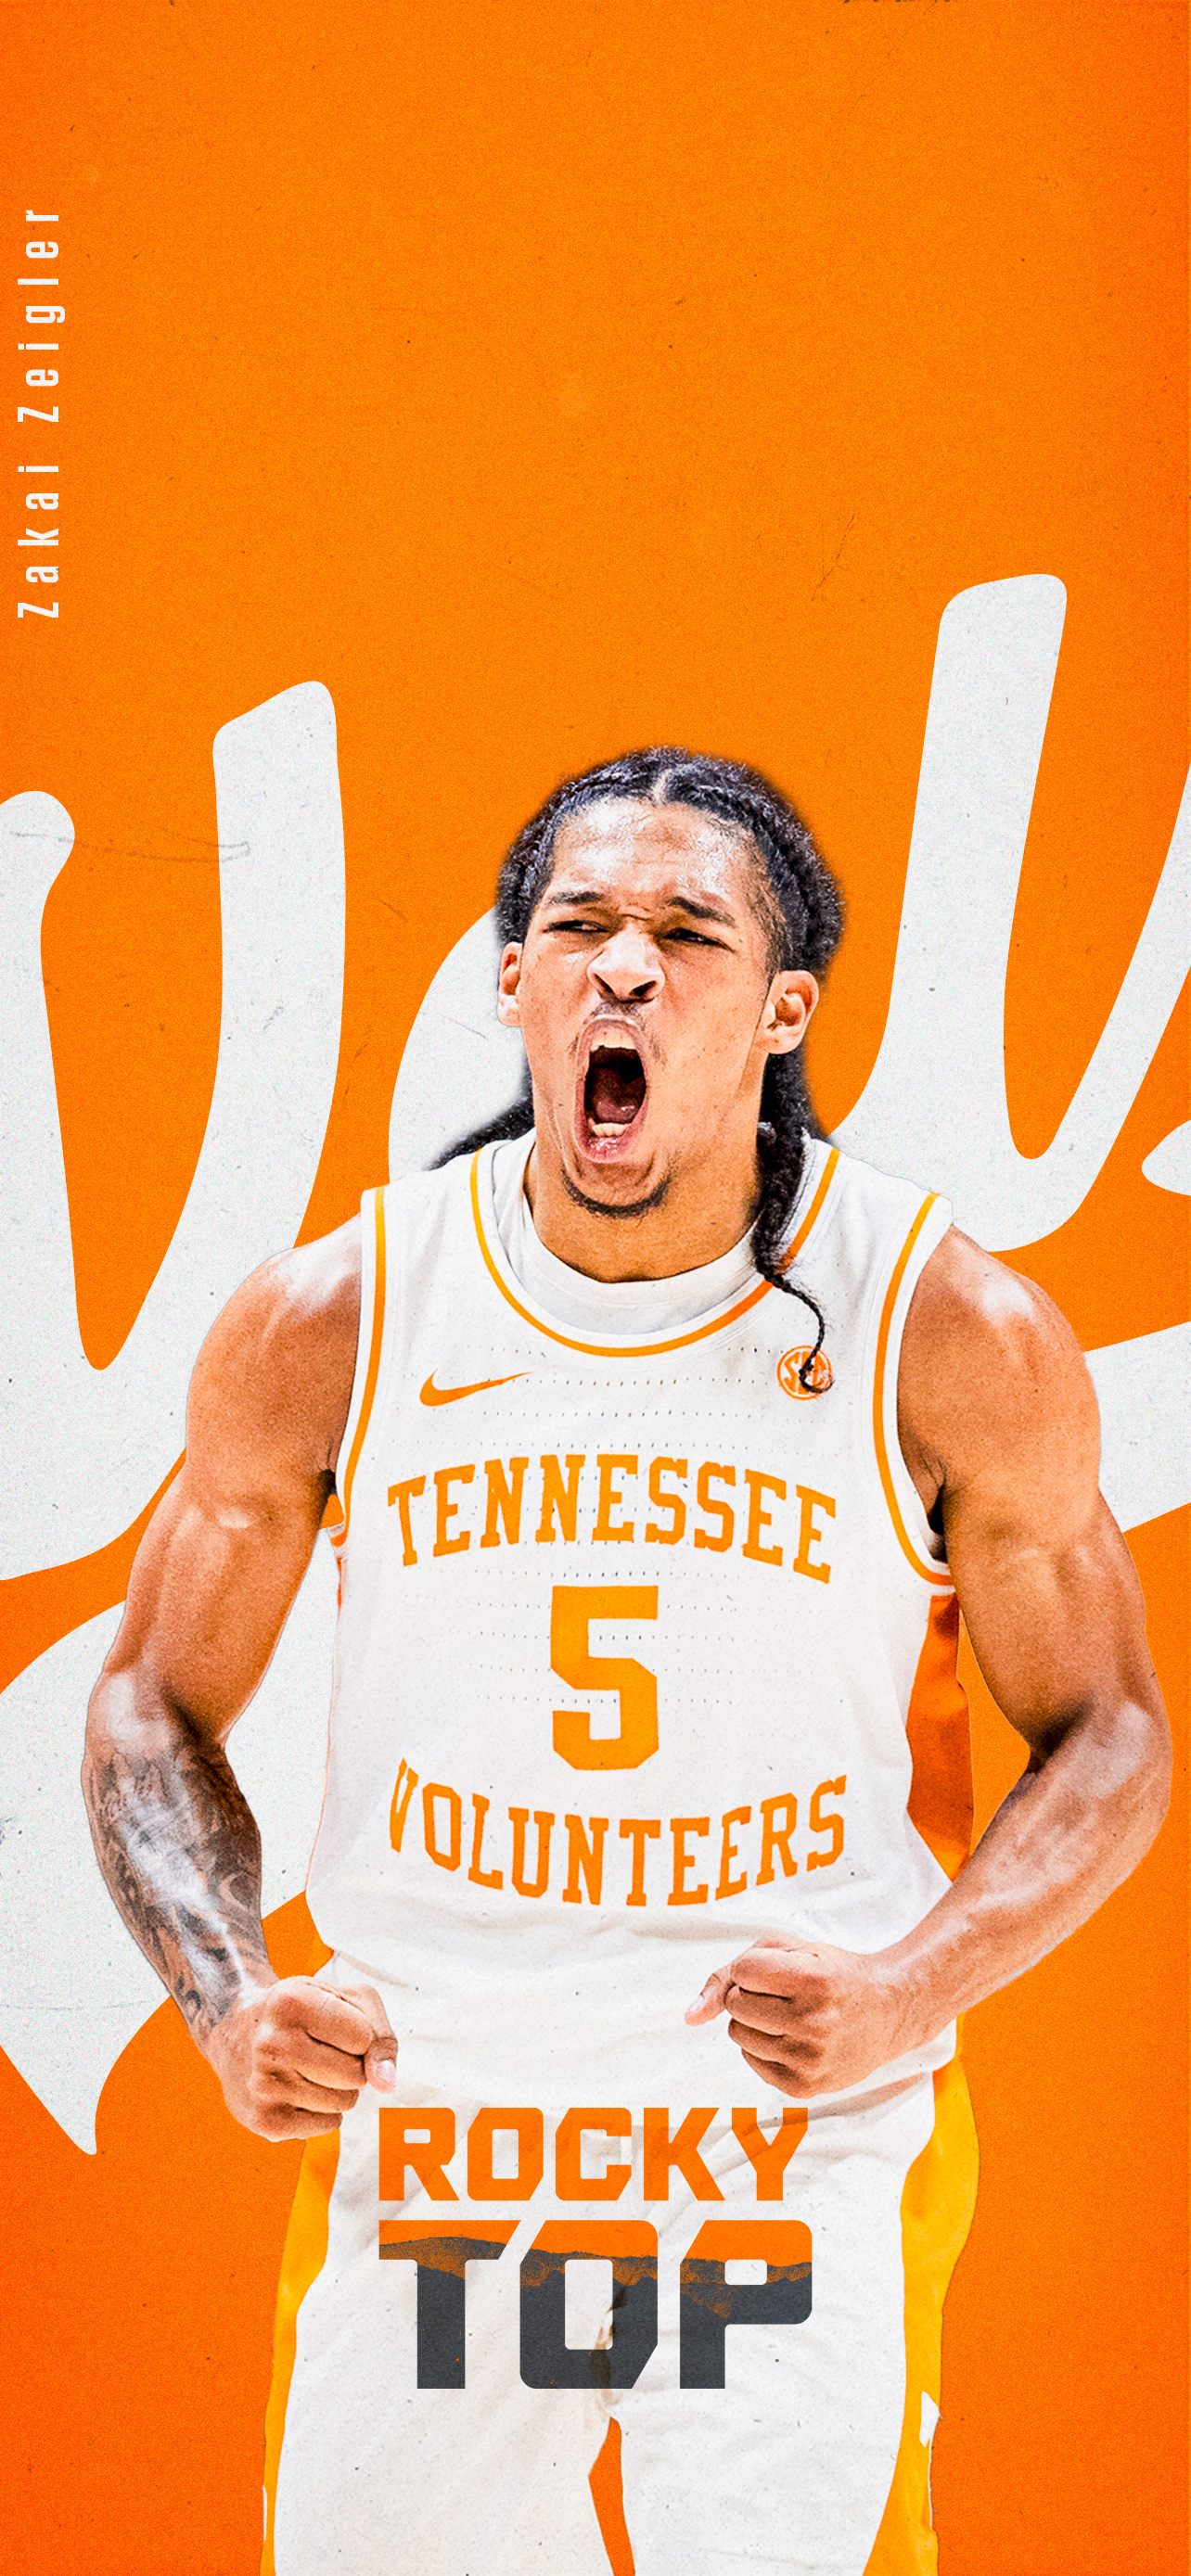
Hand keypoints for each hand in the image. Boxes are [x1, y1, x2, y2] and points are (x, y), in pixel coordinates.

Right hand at [202, 1974, 397, 2138]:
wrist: (234, 2031)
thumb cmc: (300, 2011)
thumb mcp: (343, 1997)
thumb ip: (379, 2032)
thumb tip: (386, 2083)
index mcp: (292, 2001)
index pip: (363, 2038)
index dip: (360, 2035)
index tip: (335, 2026)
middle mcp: (272, 2042)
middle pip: (356, 2075)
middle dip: (351, 2064)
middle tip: (320, 2049)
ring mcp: (264, 2084)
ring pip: (345, 2102)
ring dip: (338, 2088)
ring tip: (307, 2068)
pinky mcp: (264, 2121)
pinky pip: (328, 2125)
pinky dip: (323, 2111)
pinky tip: (296, 2090)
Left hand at [685, 1935, 906, 2097]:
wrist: (889, 2011)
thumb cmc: (832, 1973)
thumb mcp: (791, 1951)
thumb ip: (730, 1970)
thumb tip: (690, 2016)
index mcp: (814, 1981)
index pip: (743, 1972)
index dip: (753, 1968)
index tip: (779, 1970)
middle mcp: (813, 2023)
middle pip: (736, 2005)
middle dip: (751, 1994)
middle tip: (786, 1993)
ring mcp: (809, 2059)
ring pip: (738, 2034)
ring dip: (754, 2021)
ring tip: (791, 2015)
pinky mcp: (804, 2086)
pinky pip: (750, 2060)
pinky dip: (762, 2045)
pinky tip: (794, 2037)